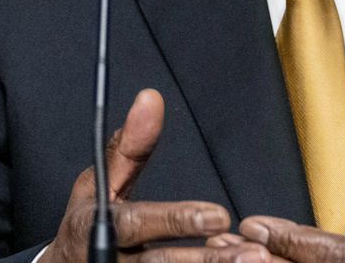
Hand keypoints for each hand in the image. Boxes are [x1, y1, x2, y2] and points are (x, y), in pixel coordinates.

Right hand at [42, 89, 272, 261]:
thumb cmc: (89, 218)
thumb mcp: (99, 180)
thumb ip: (129, 145)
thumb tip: (151, 98)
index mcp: (97, 226)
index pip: (137, 224)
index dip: (178, 220)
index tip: (219, 216)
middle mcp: (109, 260)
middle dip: (208, 260)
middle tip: (253, 254)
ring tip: (254, 262)